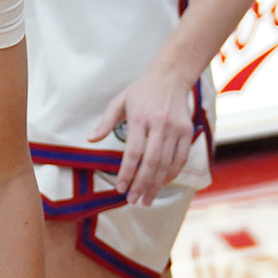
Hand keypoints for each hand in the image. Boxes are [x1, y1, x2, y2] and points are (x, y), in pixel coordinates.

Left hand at [88, 67, 196, 206]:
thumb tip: (91, 140)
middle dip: (142, 185)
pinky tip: (163, 183)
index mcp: (139, 118)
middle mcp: (159, 124)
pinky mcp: (187, 131)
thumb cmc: (142, 90)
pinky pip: (181, 158)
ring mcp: (175, 129)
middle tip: (134, 200)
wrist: (171, 76)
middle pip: (151, 162)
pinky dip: (173, 174)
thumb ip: (105, 121)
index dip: (126, 173)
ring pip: (166, 163)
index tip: (120, 188)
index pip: (133, 152)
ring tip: (147, 198)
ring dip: (157, 184)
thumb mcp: (119, 100)